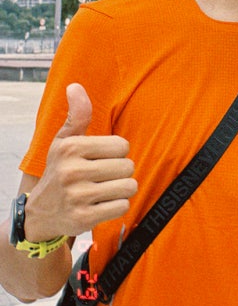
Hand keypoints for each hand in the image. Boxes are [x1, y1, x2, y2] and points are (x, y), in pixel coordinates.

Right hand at [24, 83, 137, 240]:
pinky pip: (122, 206)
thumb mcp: (64, 141)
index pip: (122, 145)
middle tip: (103, 176)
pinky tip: (102, 204)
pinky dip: (117, 206)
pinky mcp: (84, 219)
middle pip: (128, 166)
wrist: (41, 213)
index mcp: (71, 147)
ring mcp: (78, 197)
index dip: (117, 152)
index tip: (101, 158)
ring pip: (129, 187)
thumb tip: (75, 86)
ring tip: (105, 189)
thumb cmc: (60, 170)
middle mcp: (72, 171)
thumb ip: (77, 115)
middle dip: (121, 172)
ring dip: (122, 189)